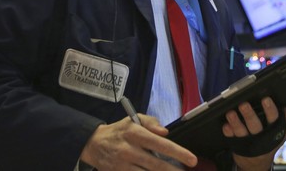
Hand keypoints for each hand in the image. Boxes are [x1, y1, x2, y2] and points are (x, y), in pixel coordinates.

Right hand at [80, 114, 196, 170]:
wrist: (94, 144)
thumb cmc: (119, 131)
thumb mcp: (133, 119)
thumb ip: (151, 123)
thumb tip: (165, 132)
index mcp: (135, 133)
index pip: (160, 144)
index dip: (178, 153)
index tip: (191, 159)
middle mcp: (129, 150)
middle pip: (157, 165)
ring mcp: (123, 165)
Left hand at [223, 97, 285, 170]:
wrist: (258, 163)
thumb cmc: (269, 142)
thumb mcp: (281, 133)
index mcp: (275, 132)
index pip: (275, 120)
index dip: (270, 110)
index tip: (265, 99)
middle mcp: (262, 138)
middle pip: (256, 125)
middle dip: (249, 115)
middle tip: (244, 104)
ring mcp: (249, 142)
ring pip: (242, 132)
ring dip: (236, 122)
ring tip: (230, 113)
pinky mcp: (238, 145)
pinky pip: (232, 138)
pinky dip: (229, 132)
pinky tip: (226, 126)